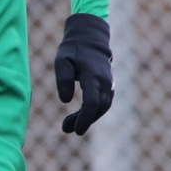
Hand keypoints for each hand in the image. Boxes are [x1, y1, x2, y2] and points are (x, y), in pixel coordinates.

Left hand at [54, 13, 113, 134]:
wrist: (90, 40)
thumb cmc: (73, 50)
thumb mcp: (62, 60)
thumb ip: (63, 79)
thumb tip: (65, 101)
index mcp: (93, 76)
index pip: (92, 102)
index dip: (85, 118)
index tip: (76, 130)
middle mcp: (104, 82)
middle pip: (97, 108)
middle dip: (83, 121)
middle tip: (66, 129)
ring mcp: (109, 85)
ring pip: (101, 108)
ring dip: (87, 119)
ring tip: (68, 125)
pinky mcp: (109, 87)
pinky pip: (103, 104)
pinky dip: (92, 113)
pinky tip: (79, 117)